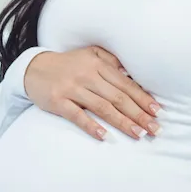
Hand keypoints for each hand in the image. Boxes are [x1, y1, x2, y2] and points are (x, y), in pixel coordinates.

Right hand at [24, 47, 160, 140]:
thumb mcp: (89, 54)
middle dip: (139, 114)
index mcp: (96, 64)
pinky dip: (92, 126)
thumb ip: (111, 62)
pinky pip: (77, 116)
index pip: (125, 84)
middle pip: (117, 97)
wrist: (33, 68)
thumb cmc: (67, 65)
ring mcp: (71, 89)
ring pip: (102, 107)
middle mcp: (86, 75)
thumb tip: (133, 76)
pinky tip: (105, 136)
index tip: (157, 112)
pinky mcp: (58, 101)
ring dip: (122, 122)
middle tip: (155, 129)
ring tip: (138, 134)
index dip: (143, 98)